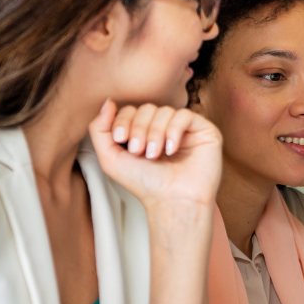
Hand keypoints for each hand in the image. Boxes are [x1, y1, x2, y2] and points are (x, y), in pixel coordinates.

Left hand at [89, 99, 221, 210]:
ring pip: (165, 110)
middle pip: (147, 108)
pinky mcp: (204, 131)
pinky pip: (185, 115)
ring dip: (155, 133)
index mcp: (145, 133)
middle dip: (138, 128)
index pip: (131, 110)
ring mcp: (185, 129)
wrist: (172, 201)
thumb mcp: (111, 158)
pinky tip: (172, 149)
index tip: (121, 141)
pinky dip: (174, 130)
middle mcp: (165, 129)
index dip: (123, 121)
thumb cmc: (146, 185)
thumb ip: (99, 129)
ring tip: (155, 154)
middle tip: (139, 151)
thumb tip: (107, 102)